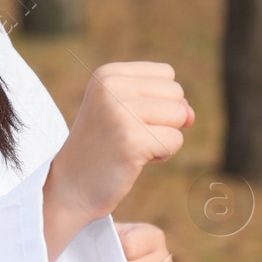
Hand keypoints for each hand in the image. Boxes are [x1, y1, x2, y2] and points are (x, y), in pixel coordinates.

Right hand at [45, 62, 192, 229]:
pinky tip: (133, 160)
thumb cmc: (104, 147)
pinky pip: (175, 141)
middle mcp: (112, 87)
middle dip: (163, 120)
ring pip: (180, 116)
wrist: (70, 187)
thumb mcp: (128, 111)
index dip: (157, 101)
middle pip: (176, 94)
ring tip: (131, 146)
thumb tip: (191, 115)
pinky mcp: (132, 140)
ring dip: (163, 137)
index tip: (126, 119)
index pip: (166, 74)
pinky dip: (161, 155)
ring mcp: (121, 113)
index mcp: (108, 73)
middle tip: (128, 135)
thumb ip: (165, 102)